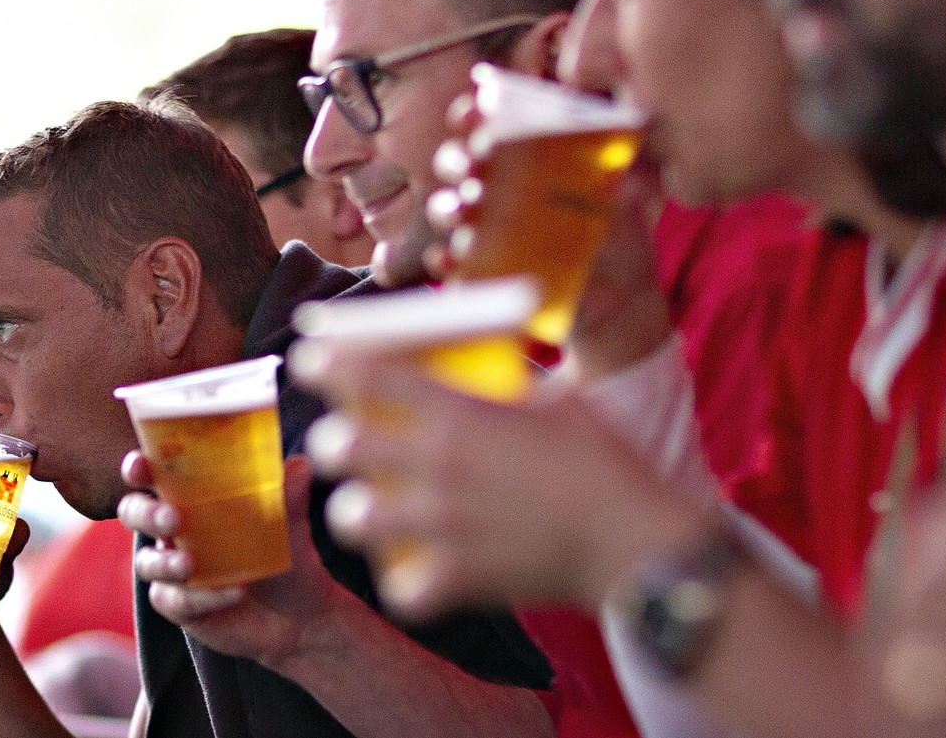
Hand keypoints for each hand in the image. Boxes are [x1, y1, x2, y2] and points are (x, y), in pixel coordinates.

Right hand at [118, 453, 334, 670]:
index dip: (139, 467)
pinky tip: (232, 594)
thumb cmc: (288, 555)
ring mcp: (174, 570)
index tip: (141, 466)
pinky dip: (200, 598)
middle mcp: (176, 531)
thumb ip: (290, 494)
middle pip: (135, 513)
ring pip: (147, 563)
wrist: (302, 614)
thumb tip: (300, 463)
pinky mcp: (181, 607)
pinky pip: (175, 601)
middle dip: (146, 513)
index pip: (155, 475)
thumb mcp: (292, 523)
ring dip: (164, 562)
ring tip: (190, 565)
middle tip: (173, 519)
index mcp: (194, 498)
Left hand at [292, 342, 713, 621]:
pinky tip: (413, 570)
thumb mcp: (557, 396)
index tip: (313, 361)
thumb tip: (493, 356)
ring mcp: (442, 526)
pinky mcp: (458, 579)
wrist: (632, 539)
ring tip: (374, 508)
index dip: (328, 363)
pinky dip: (401, 582)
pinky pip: (398, 588)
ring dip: (358, 511)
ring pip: (352, 519)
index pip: (366, 374)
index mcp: (460, 412)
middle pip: (341, 446)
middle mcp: (439, 465)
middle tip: (352, 443)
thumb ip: (510, 378)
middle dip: (338, 441)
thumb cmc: (604, 461)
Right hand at [431, 93, 671, 380]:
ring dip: (447, 207)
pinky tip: (448, 258)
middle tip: (473, 164)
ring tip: (462, 211)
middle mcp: (496, 188)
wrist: (617, 298)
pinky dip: (446, 260)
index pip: (490, 127)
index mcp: (526, 159)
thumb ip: (618, 189)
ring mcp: (485, 230)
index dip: (474, 115)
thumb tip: (621, 181)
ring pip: (447, 209)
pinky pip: (452, 263)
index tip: (477, 111)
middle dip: (456, 160)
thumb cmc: (619, 238)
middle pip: (457, 164)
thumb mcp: (624, 206)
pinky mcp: (482, 272)